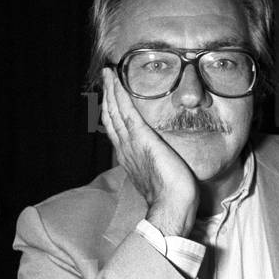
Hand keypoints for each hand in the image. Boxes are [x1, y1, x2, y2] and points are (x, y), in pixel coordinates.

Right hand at [100, 69, 197, 236]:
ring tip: (108, 74)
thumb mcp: (159, 174)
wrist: (171, 204)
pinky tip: (118, 82)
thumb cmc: (171, 195)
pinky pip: (126, 111)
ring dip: (111, 90)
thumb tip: (160, 158)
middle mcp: (125, 148)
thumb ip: (155, 163)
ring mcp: (131, 143)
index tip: (111, 98)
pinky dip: (120, 95)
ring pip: (115, 111)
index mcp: (129, 156)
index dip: (112, 112)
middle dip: (107, 96)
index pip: (117, 129)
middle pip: (111, 117)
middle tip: (106, 78)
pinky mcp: (141, 138)